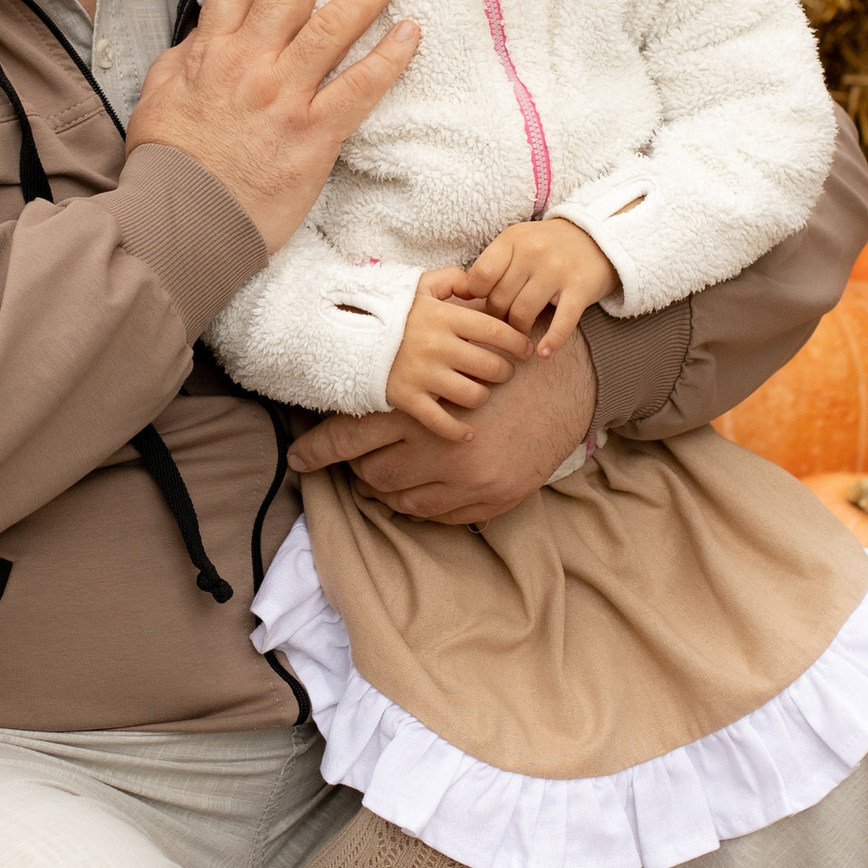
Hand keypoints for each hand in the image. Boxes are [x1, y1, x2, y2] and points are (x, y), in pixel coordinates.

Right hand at [125, 0, 416, 254]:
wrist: (183, 222)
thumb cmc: (169, 162)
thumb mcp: (161, 95)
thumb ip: (188, 56)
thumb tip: (207, 31)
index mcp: (212, 51)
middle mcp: (252, 64)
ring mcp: (286, 97)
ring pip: (333, 29)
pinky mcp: (315, 135)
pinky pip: (359, 88)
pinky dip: (387, 58)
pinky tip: (410, 32)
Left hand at [290, 327, 596, 525]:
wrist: (570, 379)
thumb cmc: (501, 356)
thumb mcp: (448, 351)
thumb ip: (403, 372)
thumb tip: (352, 386)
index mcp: (419, 409)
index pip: (348, 437)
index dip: (316, 451)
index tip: (297, 459)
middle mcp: (436, 450)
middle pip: (370, 474)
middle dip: (356, 469)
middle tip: (351, 461)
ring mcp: (464, 481)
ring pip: (399, 499)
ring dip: (384, 490)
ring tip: (382, 476)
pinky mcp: (488, 499)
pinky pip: (436, 515)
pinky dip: (418, 504)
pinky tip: (417, 489)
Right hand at [386, 268, 533, 438]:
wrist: (349, 334)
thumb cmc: (392, 310)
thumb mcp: (420, 285)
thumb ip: (453, 279)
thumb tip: (480, 285)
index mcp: (444, 317)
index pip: (496, 331)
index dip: (518, 342)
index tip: (526, 349)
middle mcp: (437, 346)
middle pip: (491, 367)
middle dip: (505, 371)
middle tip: (504, 371)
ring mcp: (422, 374)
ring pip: (473, 395)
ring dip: (483, 396)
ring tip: (481, 391)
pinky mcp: (407, 398)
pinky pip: (441, 422)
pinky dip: (457, 432)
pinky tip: (468, 434)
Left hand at [469, 217, 618, 356]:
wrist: (599, 236)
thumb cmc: (550, 245)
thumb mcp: (519, 241)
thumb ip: (495, 263)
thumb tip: (466, 296)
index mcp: (512, 240)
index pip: (480, 277)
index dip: (477, 297)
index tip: (485, 303)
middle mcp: (533, 252)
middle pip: (500, 299)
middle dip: (498, 318)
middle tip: (504, 323)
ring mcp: (557, 270)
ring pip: (523, 313)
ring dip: (518, 332)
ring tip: (520, 336)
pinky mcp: (580, 289)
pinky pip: (561, 322)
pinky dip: (552, 342)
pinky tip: (544, 353)